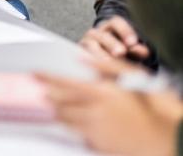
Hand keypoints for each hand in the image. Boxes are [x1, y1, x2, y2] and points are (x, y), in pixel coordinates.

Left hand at [36, 71, 182, 155]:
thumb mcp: (135, 78)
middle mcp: (95, 113)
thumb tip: (83, 57)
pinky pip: (79, 136)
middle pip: (60, 103)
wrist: (172, 138)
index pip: (64, 83)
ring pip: (66, 121)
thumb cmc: (157, 107)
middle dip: (49, 96)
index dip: (46, 78)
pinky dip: (73, 129)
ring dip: (57, 113)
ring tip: (50, 106)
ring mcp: (96, 132)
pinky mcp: (101, 146)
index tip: (34, 73)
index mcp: (102, 93)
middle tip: (38, 90)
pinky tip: (73, 124)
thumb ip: (106, 66)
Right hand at [80, 16, 150, 60]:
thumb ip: (136, 49)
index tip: (132, 42)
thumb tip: (144, 51)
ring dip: (100, 54)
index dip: (124, 31)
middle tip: (121, 52)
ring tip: (109, 62)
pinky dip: (90, 61)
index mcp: (110, 27)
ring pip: (90, 45)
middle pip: (103, 35)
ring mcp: (86, 42)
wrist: (102, 59)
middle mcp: (97, 33)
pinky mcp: (80, 53)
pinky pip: (83, 55)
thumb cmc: (119, 52)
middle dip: (112, 44)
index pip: (116, 22)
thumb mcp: (129, 50)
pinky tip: (99, 70)